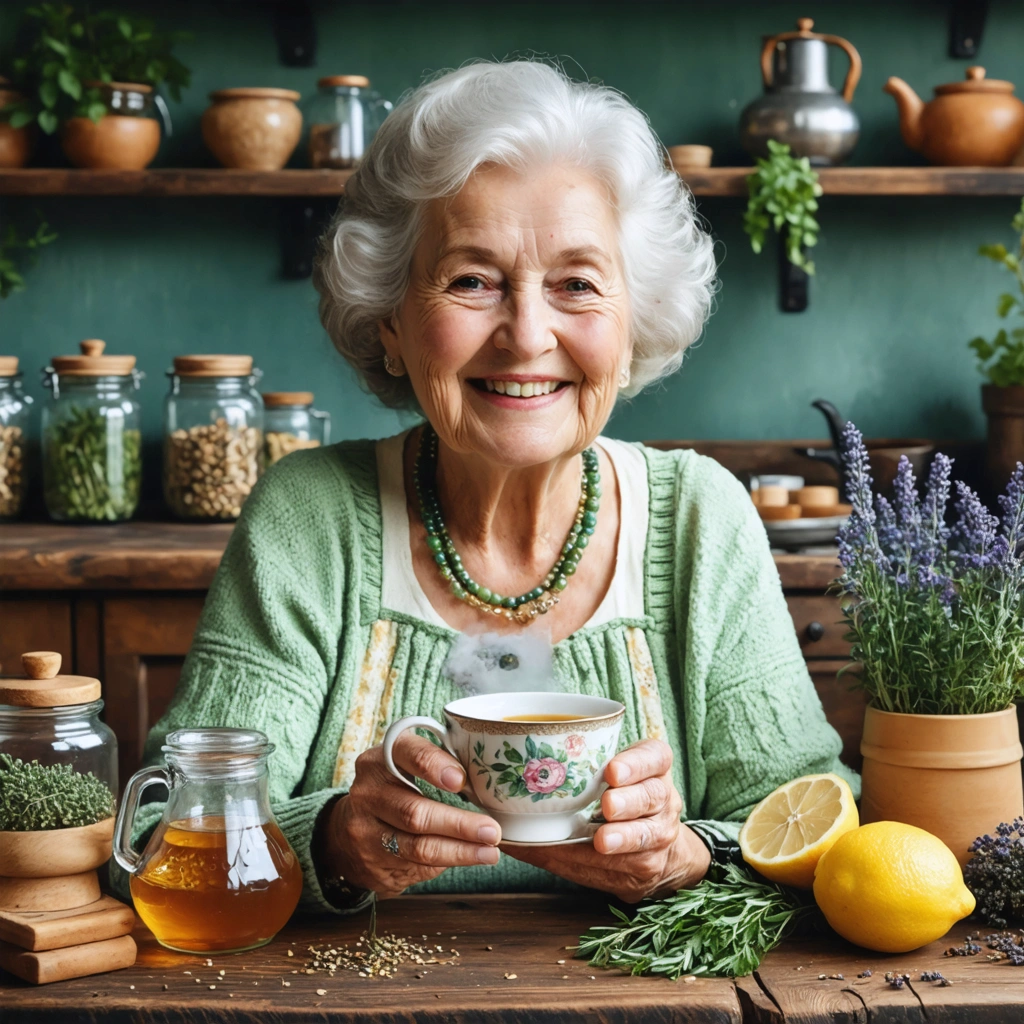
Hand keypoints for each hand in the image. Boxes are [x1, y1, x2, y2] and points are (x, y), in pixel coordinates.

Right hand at [318, 735, 501, 898]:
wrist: (349, 831)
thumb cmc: (394, 790)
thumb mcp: (404, 767)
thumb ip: (436, 765)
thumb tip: (488, 781)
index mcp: (380, 759)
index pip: (405, 754)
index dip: (433, 765)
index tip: (460, 780)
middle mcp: (368, 793)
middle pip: (414, 811)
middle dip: (458, 823)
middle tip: (492, 830)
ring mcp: (365, 831)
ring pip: (417, 846)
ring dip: (460, 850)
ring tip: (490, 851)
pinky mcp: (372, 862)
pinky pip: (415, 866)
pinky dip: (448, 862)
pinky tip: (471, 858)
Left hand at [502, 739, 710, 902]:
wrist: (659, 848)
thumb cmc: (620, 796)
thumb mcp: (616, 772)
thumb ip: (579, 764)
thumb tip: (493, 778)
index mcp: (653, 768)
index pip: (655, 757)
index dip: (636, 763)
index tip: (612, 771)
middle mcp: (662, 800)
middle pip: (652, 796)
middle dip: (628, 801)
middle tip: (606, 805)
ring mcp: (659, 836)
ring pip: (644, 836)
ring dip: (620, 839)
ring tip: (601, 840)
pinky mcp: (646, 870)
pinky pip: (619, 868)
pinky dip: (588, 865)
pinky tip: (566, 859)